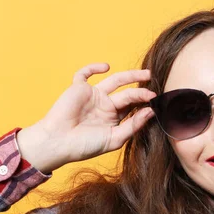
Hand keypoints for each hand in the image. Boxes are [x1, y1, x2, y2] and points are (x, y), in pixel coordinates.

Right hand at [18, 63, 155, 172]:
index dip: (144, 103)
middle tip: (154, 89)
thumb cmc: (85, 146)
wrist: (58, 143)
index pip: (133, 107)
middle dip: (141, 91)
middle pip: (128, 93)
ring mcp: (93, 95)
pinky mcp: (79, 88)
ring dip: (130, 76)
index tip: (155, 102)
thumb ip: (133, 125)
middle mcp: (105, 105)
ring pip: (114, 81)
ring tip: (146, 74)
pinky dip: (94, 68)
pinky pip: (85, 74)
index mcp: (114, 118)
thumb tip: (150, 112)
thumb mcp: (115, 139)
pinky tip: (107, 67)